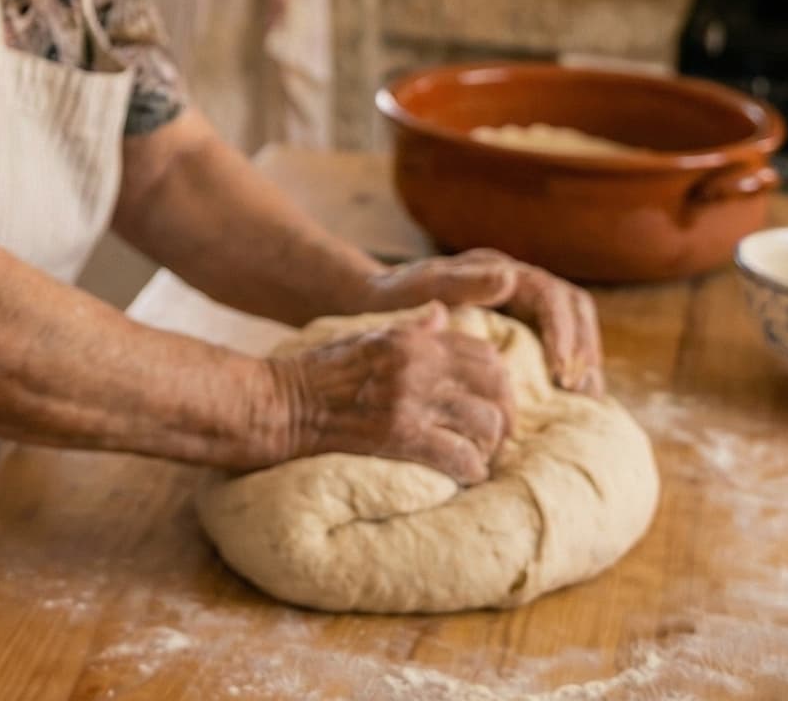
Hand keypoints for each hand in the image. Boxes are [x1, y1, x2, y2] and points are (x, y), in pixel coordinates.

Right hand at [267, 302, 514, 485]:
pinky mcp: (401, 437)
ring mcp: (410, 401)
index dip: (501, 383)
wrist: (282, 404)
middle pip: (496, 389)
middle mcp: (417, 365)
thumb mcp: (366, 335)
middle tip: (495, 437)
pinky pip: (462, 459)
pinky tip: (461, 474)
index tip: (495, 403)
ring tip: (475, 456)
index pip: (485, 354)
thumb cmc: (322, 372)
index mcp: (411, 339)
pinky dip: (470, 471)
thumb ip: (409, 328)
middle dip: (505, 416)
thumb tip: (441, 314)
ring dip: (487, 447)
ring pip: (486, 426)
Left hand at [360, 251, 602, 396]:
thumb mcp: (421, 289)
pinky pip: (558, 345)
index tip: (561, 369)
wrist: (374, 305)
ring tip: (581, 398)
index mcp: (496, 269)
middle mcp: (515, 283)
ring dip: (583, 359)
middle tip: (578, 388)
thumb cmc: (395, 297)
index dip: (563, 331)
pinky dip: (569, 369)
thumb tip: (509, 276)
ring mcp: (520, 305)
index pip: (551, 294)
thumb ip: (460, 282)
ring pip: (574, 326)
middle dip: (583, 346)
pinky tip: (567, 400)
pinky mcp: (519, 329)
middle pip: (574, 308)